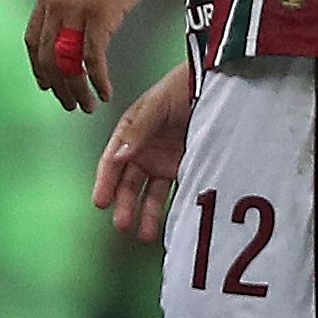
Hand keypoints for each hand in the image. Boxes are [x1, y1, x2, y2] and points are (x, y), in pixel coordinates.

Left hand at [29, 0, 171, 111]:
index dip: (38, 69)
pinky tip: (106, 90)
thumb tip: (72, 33)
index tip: (47, 86)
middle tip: (70, 104)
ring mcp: (77, 9)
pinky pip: (93, 58)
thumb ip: (70, 4)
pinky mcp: (101, 14)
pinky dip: (98, 80)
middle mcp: (56, 3)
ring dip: (77, 90)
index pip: (32, 42)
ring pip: (68, 63)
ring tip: (89, 105)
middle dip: (58, 88)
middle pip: (47, 58)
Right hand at [95, 66, 199, 244]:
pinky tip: (164, 224)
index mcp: (131, 132)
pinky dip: (167, 209)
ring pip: (148, 193)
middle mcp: (143, 150)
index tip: (101, 201)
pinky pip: (171, 192)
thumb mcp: (157, 105)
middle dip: (123, 204)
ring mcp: (162, 161)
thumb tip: (121, 156)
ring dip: (144, 213)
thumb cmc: (183, 86)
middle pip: (128, 183)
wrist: (217, 84)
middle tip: (122, 223)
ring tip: (143, 233)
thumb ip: (139, 130)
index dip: (105, 182)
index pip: (112, 161)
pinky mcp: (183, 168)